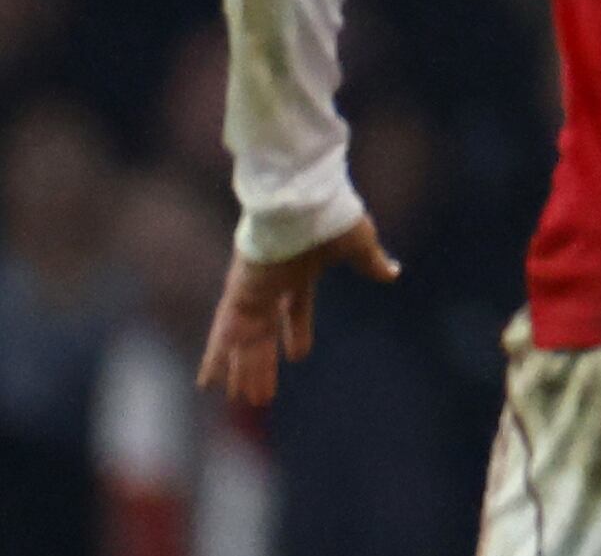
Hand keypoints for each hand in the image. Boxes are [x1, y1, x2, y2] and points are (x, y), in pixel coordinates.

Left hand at [197, 214, 397, 407]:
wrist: (303, 200)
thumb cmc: (332, 217)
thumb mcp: (359, 244)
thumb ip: (371, 262)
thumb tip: (393, 273)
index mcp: (300, 272)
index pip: (296, 309)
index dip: (298, 332)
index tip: (298, 356)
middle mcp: (272, 285)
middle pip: (265, 334)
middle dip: (263, 364)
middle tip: (260, 395)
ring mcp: (253, 290)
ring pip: (245, 340)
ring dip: (242, 371)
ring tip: (240, 401)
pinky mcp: (239, 293)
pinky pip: (224, 332)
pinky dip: (216, 356)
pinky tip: (207, 382)